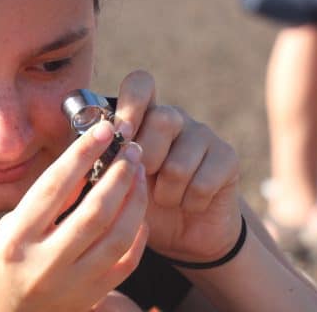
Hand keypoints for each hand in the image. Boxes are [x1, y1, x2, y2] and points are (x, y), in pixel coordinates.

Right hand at [0, 121, 148, 311]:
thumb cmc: (0, 264)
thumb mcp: (12, 225)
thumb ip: (49, 200)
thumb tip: (86, 165)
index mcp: (16, 239)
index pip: (55, 187)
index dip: (82, 153)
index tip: (103, 130)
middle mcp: (44, 264)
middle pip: (95, 212)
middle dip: (119, 174)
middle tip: (131, 149)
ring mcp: (70, 285)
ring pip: (118, 237)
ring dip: (134, 199)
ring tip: (138, 173)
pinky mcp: (90, 297)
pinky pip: (126, 262)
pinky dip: (138, 234)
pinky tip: (139, 212)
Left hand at [114, 70, 240, 262]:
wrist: (182, 233)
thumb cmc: (139, 201)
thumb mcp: (113, 179)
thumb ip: (101, 158)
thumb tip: (89, 141)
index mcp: (142, 117)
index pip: (140, 84)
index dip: (131, 105)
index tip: (122, 135)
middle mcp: (174, 119)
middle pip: (162, 119)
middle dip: (147, 161)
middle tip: (145, 180)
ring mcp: (203, 135)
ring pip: (178, 163)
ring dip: (166, 193)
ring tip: (165, 197)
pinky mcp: (227, 157)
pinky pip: (202, 183)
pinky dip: (189, 203)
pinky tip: (188, 204)